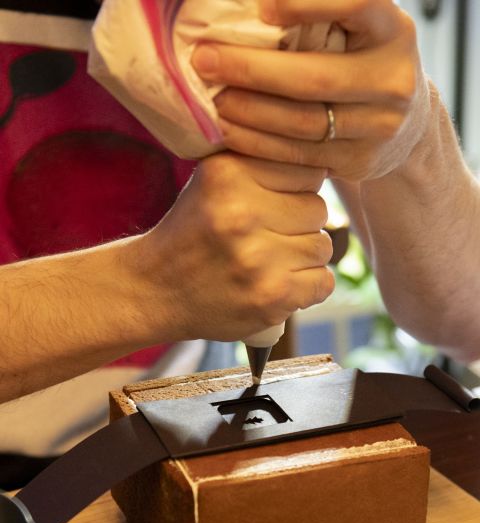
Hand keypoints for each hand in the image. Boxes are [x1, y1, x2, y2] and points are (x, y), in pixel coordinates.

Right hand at [134, 154, 333, 341]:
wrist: (154, 290)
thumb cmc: (192, 232)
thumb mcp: (212, 180)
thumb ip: (261, 162)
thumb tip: (326, 158)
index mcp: (227, 174)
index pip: (307, 170)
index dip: (294, 190)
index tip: (271, 204)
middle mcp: (241, 212)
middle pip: (317, 210)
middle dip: (298, 224)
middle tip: (267, 237)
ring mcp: (257, 258)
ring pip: (323, 246)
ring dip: (303, 258)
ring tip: (269, 262)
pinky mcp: (270, 297)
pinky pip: (324, 283)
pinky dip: (308, 287)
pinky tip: (279, 284)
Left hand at [192, 0, 430, 180]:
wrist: (406, 125)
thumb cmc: (364, 62)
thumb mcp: (360, 29)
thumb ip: (325, 16)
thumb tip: (258, 4)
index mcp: (394, 31)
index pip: (357, 5)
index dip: (308, 5)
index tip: (262, 9)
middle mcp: (394, 80)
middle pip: (314, 79)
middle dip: (252, 71)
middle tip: (205, 61)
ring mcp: (380, 128)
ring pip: (302, 124)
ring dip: (249, 113)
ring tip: (213, 99)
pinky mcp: (359, 162)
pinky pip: (300, 155)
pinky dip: (259, 144)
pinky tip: (230, 131)